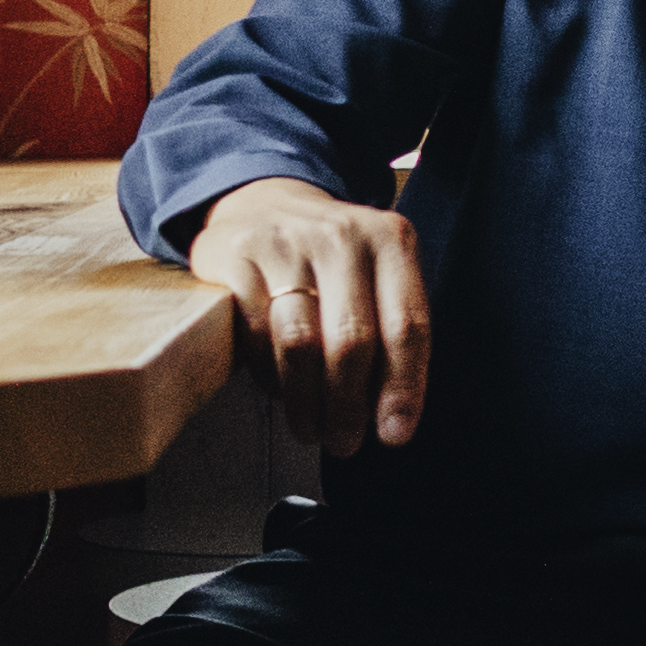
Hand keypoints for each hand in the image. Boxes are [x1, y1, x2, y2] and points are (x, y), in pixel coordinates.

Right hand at [190, 177, 429, 455]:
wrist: (262, 203)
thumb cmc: (331, 257)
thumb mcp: (376, 273)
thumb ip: (389, 329)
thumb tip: (393, 417)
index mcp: (392, 241)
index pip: (408, 325)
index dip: (404, 388)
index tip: (395, 435)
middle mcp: (344, 237)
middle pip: (352, 341)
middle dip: (349, 405)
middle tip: (345, 442)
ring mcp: (288, 243)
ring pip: (300, 343)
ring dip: (306, 400)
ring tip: (311, 430)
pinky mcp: (238, 255)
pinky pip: (255, 332)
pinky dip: (268, 374)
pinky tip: (278, 390)